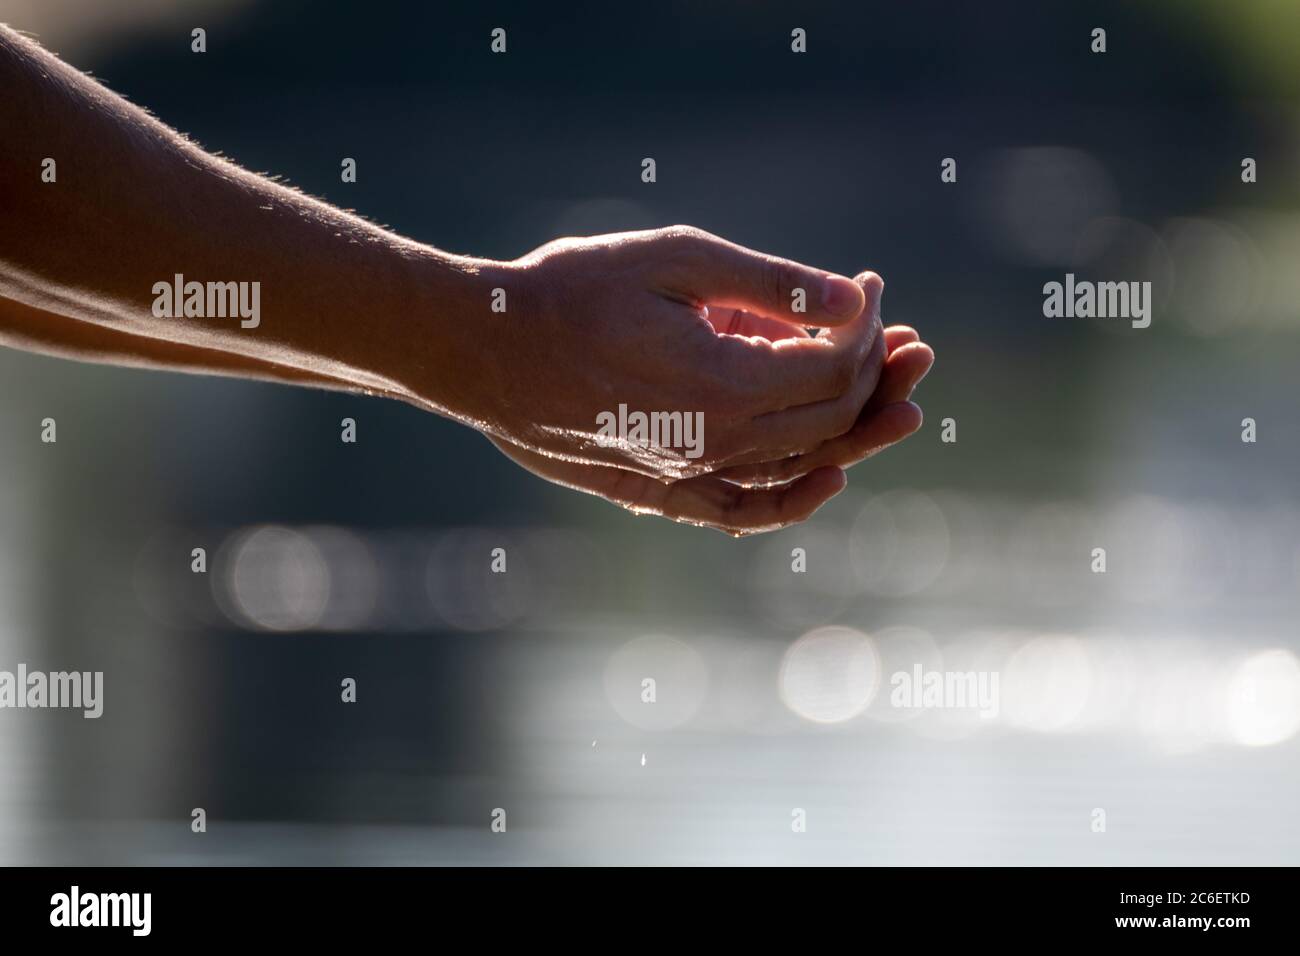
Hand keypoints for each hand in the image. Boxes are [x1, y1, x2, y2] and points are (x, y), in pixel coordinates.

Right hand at [428, 227, 884, 481]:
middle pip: (830, 417)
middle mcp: (715, 442)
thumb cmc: (571, 293)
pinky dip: (794, 501)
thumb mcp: (674, 260)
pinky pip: (743, 511)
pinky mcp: (660, 488)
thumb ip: (768, 283)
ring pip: (801, 464)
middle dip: (879, 373)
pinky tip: (827, 478)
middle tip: (909, 336)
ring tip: (905, 402)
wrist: (485, 352)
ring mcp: (688, 473)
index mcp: (722, 383)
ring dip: (859, 431)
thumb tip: (853, 297)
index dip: (866, 325)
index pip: (833, 365)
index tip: (866, 286)